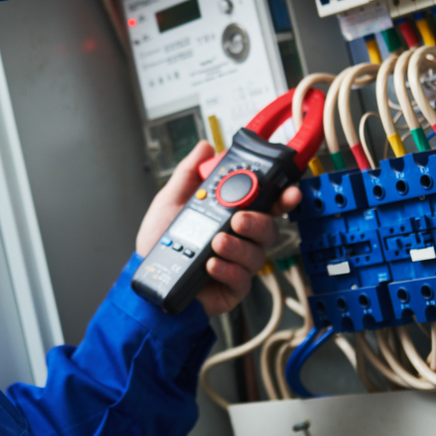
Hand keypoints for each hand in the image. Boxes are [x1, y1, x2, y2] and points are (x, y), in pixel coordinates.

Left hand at [135, 140, 301, 315]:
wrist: (146, 274)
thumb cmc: (160, 239)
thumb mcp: (170, 200)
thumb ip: (189, 173)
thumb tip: (205, 148)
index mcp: (232, 214)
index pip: (266, 203)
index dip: (283, 197)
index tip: (288, 191)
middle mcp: (240, 238)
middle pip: (268, 228)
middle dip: (257, 221)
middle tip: (238, 219)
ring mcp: (238, 263)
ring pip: (256, 254)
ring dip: (238, 246)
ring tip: (216, 242)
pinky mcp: (232, 287)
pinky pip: (242, 280)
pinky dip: (228, 269)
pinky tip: (212, 264)